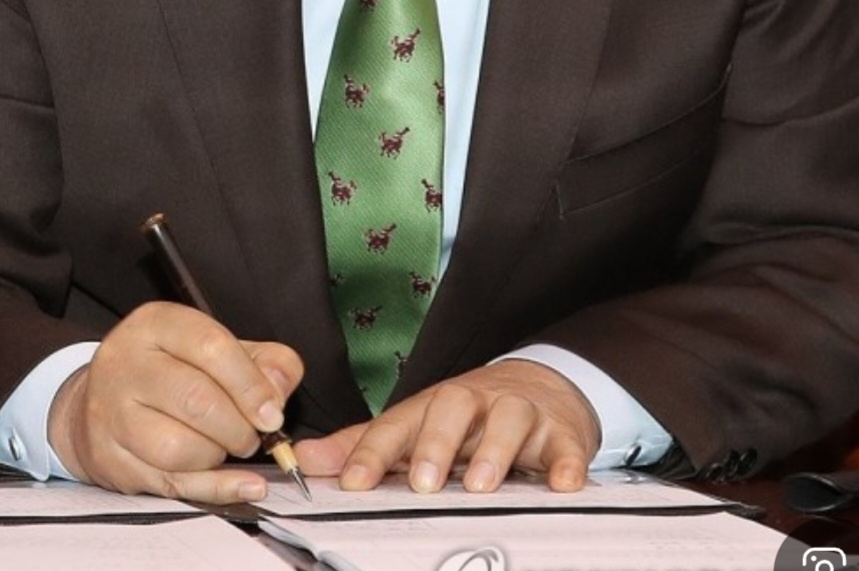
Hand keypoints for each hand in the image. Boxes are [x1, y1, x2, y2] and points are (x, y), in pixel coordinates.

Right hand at [48, 301, 302, 503]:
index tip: (273, 413)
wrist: (98, 400)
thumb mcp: (217, 346)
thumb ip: (263, 362)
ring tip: (227, 447)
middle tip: (253, 435)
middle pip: (195, 400)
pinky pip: (169, 484)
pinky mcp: (109, 461)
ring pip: (178, 449)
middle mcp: (125, 364)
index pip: (211, 347)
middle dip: (238, 426)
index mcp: (156, 324)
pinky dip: (215, 489)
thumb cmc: (171, 369)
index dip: (250, 384)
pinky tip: (243, 485)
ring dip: (218, 456)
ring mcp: (111, 415)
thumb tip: (278, 392)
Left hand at [295, 359, 600, 494]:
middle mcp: (475, 402)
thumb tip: (303, 458)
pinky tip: (564, 484)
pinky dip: (567, 463)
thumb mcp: (416, 425)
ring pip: (508, 419)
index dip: (373, 452)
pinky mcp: (563, 433)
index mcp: (434, 405)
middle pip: (453, 407)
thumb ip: (364, 445)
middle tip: (424, 482)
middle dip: (437, 444)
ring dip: (496, 451)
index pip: (398, 423)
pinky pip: (568, 446)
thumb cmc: (467, 416)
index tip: (352, 484)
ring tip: (482, 485)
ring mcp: (520, 414)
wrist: (537, 386)